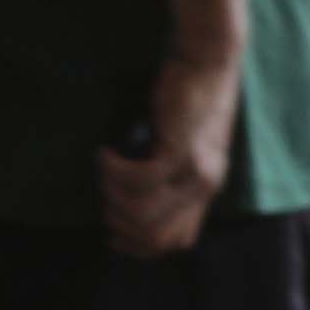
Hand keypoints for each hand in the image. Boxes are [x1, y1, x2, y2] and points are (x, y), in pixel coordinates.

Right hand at [98, 51, 237, 258]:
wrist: (206, 64)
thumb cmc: (184, 102)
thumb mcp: (179, 147)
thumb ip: (165, 176)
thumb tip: (126, 203)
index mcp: (205, 190)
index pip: (176, 241)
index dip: (139, 245)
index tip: (111, 231)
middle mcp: (205, 186)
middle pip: (155, 234)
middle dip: (118, 222)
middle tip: (103, 194)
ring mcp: (196, 171)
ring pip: (143, 211)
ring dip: (111, 194)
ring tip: (104, 169)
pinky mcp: (182, 151)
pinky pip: (140, 180)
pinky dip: (113, 171)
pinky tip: (106, 154)